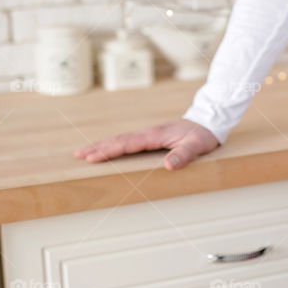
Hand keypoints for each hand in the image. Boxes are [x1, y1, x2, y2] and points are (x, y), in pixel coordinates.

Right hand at [73, 118, 219, 169]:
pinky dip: (113, 146)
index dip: (110, 151)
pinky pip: (127, 142)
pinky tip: (106, 151)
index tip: (93, 157)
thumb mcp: (197, 146)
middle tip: (78, 155)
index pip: (128, 143)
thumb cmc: (202, 135)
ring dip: (102, 146)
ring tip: (84, 153)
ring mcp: (148, 134)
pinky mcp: (150, 137)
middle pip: (118, 140)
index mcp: (155, 135)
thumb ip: (184, 155)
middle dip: (98, 147)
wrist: (208, 121)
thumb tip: (169, 165)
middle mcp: (148, 133)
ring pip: (120, 140)